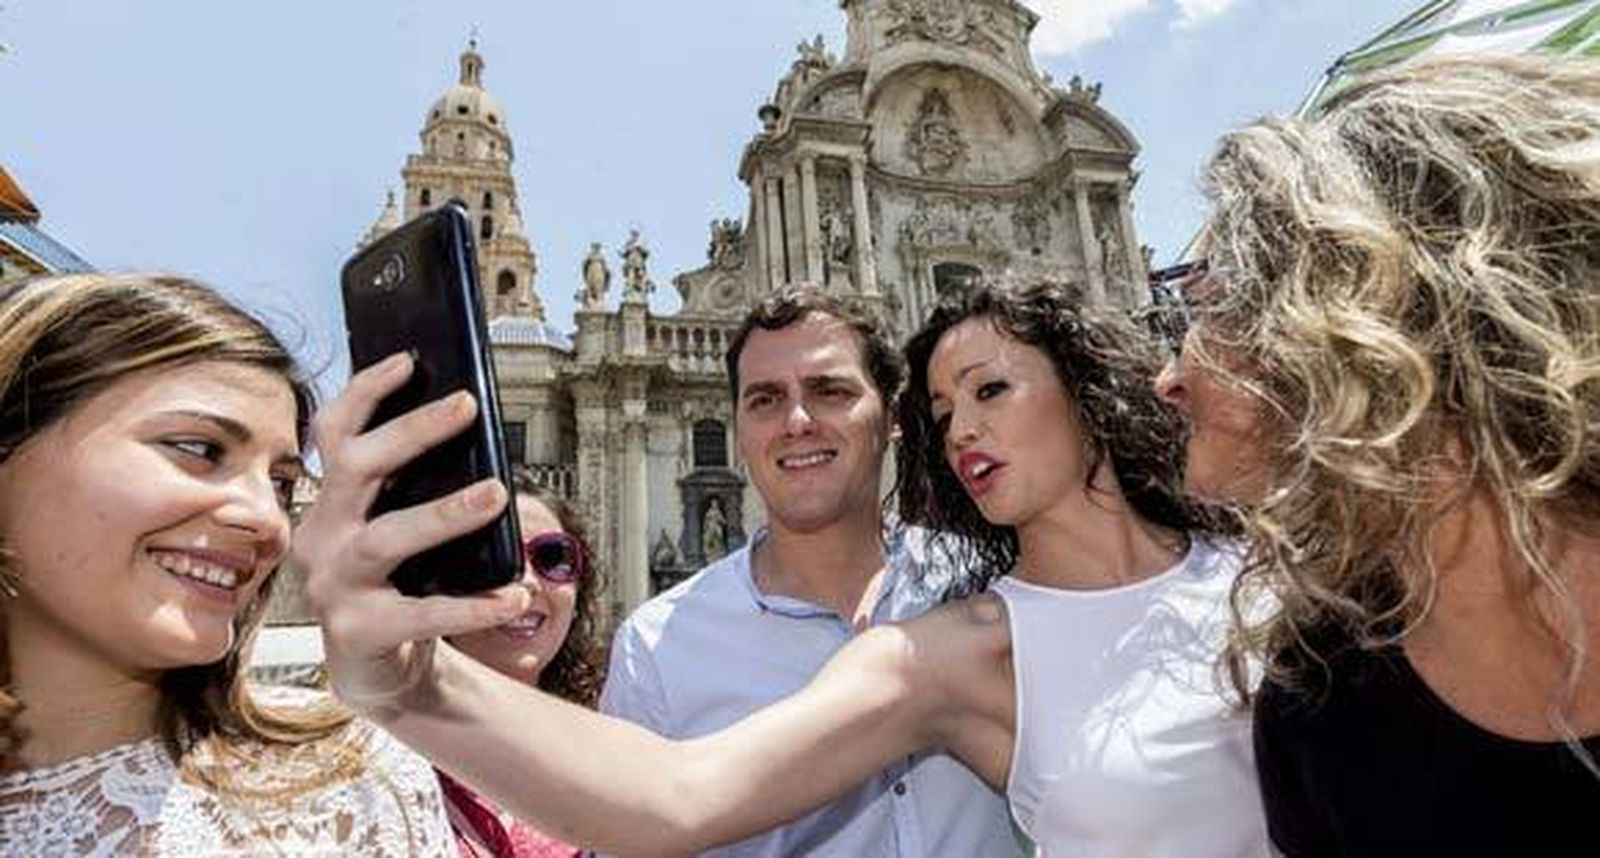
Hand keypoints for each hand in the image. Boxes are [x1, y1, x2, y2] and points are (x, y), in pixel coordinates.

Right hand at [297, 352, 529, 715]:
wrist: (378, 669)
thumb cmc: (399, 583)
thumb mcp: (400, 528)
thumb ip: (418, 489)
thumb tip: (472, 429)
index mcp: (331, 503)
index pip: (333, 435)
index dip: (365, 393)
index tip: (407, 359)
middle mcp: (322, 537)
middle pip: (356, 469)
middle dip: (411, 431)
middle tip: (467, 405)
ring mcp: (334, 586)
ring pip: (387, 537)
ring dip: (445, 511)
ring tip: (498, 493)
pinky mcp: (358, 632)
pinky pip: (422, 613)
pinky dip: (473, 605)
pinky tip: (514, 595)